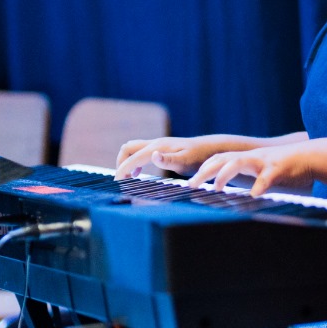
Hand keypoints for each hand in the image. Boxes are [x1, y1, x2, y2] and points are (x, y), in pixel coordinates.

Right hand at [114, 136, 234, 178]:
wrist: (210, 149)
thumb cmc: (198, 158)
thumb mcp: (185, 162)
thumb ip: (168, 160)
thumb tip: (153, 156)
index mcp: (158, 147)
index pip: (132, 157)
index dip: (122, 170)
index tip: (117, 184)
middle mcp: (155, 143)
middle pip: (127, 149)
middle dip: (120, 163)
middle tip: (121, 181)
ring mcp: (157, 144)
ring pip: (132, 149)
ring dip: (126, 161)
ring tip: (129, 178)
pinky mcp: (160, 148)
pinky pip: (140, 151)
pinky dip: (134, 161)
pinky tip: (139, 173)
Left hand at [185, 144, 312, 196]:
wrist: (310, 157)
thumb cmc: (286, 168)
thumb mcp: (262, 171)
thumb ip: (249, 178)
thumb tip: (237, 193)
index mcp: (246, 158)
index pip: (218, 159)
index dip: (203, 169)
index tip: (190, 182)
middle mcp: (251, 157)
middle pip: (222, 158)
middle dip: (205, 171)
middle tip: (191, 185)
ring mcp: (264, 161)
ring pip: (239, 162)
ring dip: (225, 174)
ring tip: (217, 188)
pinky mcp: (279, 168)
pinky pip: (267, 177)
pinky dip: (260, 186)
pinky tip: (254, 196)